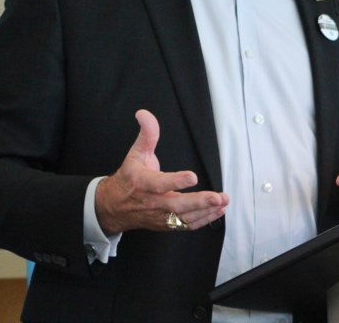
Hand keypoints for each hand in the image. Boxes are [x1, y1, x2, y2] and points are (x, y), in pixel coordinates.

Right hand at [95, 110, 228, 233]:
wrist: (115, 206)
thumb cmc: (129, 177)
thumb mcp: (135, 153)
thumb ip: (146, 134)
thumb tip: (144, 114)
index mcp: (143, 182)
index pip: (159, 183)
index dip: (176, 181)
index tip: (192, 176)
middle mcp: (152, 202)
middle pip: (176, 205)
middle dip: (199, 202)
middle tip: (217, 197)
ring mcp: (160, 215)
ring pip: (184, 218)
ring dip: (206, 211)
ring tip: (223, 202)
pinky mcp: (166, 224)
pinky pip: (186, 225)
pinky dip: (203, 220)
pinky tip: (217, 211)